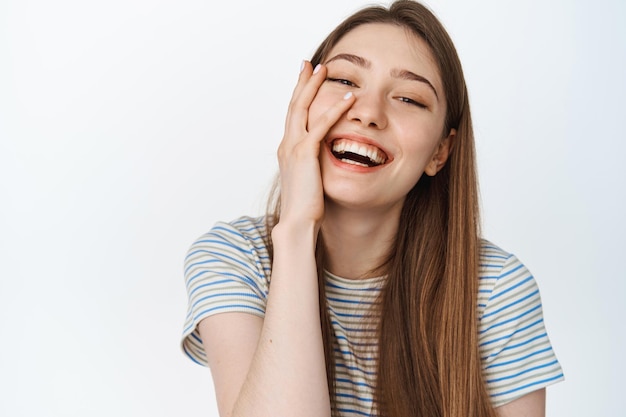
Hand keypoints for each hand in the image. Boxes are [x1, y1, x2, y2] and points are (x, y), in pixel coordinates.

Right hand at [276, 61, 354, 231]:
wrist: (297, 223)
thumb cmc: (306, 207)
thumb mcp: (309, 180)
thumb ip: (313, 165)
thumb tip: (322, 161)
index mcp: (288, 150)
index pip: (293, 116)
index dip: (300, 96)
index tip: (305, 79)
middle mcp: (287, 144)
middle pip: (294, 105)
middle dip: (302, 82)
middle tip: (310, 64)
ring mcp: (294, 148)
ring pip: (303, 108)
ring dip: (314, 87)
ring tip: (325, 69)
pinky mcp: (306, 154)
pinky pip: (322, 125)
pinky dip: (335, 109)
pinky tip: (348, 98)